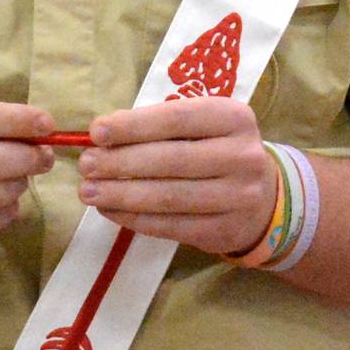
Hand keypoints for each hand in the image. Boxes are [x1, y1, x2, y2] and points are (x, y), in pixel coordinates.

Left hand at [76, 97, 277, 256]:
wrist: (263, 199)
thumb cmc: (217, 152)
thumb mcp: (203, 127)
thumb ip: (160, 127)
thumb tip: (101, 137)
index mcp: (234, 118)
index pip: (177, 119)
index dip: (133, 126)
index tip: (96, 132)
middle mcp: (242, 156)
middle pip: (171, 160)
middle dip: (121, 163)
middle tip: (86, 164)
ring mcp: (238, 197)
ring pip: (169, 197)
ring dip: (122, 195)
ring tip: (89, 191)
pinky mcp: (225, 231)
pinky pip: (171, 226)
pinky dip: (135, 219)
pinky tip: (110, 211)